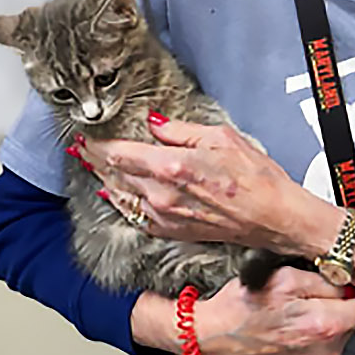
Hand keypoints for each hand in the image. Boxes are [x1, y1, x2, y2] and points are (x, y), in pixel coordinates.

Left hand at [80, 114, 334, 254]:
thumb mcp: (221, 138)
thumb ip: (181, 131)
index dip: (98, 143)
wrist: (273, 218)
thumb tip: (153, 123)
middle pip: (114, 175)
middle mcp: (161, 195)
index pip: (120, 153)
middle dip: (95, 159)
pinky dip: (119, 202)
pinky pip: (135, 216)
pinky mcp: (172, 231)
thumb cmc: (255, 177)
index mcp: (172, 167)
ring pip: (120, 196)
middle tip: (81, 147)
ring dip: (103, 179)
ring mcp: (165, 217)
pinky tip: (113, 195)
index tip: (87, 133)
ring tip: (91, 165)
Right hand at [195, 268, 354, 354]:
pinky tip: (293, 322)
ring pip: (340, 333)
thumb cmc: (242, 306)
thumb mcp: (284, 277)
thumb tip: (351, 282)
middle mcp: (326, 350)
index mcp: (324, 324)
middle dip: (342, 303)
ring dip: (328, 318)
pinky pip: (324, 346)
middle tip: (316, 291)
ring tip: (300, 306)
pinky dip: (315, 333)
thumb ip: (325, 279)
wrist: (212, 336)